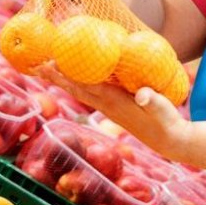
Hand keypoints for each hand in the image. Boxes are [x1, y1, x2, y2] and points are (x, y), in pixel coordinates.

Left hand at [36, 62, 190, 158]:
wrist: (168, 140)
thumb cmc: (166, 121)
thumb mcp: (162, 109)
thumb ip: (152, 100)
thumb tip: (143, 95)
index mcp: (114, 102)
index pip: (85, 85)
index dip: (68, 75)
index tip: (51, 64)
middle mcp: (106, 105)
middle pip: (75, 89)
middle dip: (56, 77)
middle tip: (37, 64)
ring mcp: (108, 108)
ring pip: (80, 91)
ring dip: (63, 80)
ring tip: (48, 69)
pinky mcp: (113, 108)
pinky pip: (90, 93)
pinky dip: (78, 84)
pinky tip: (75, 77)